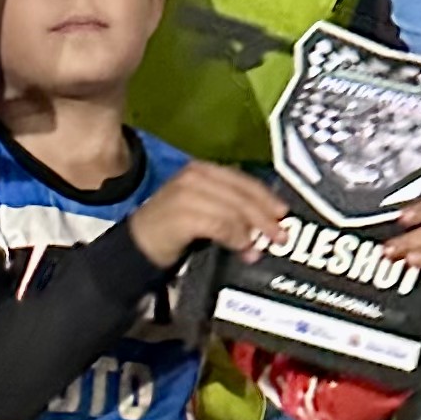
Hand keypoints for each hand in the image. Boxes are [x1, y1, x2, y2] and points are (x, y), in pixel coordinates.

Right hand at [129, 159, 289, 271]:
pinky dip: (236, 239)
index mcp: (202, 170)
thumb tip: (265, 221)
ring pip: (233, 210)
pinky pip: (220, 225)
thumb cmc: (172, 229)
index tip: (283, 213)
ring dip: (251, 232)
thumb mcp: (203, 209)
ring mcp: (187, 193)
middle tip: (281, 236)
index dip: (265, 197)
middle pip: (241, 194)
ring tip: (259, 249)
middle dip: (264, 216)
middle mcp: (195, 176)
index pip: (242, 180)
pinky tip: (243, 249)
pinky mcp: (183, 215)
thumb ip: (230, 208)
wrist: (137, 245)